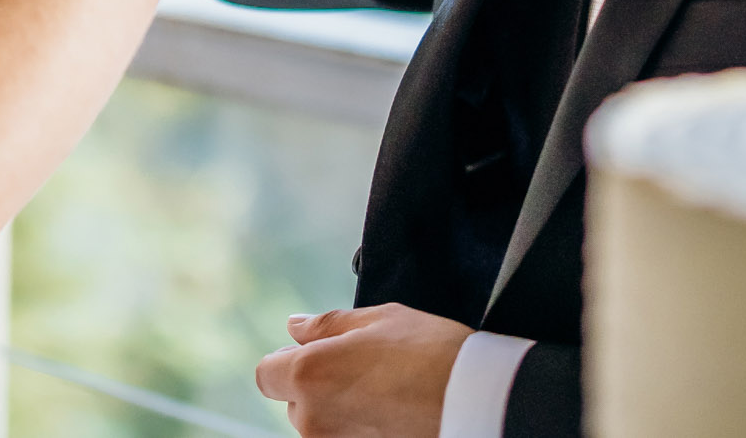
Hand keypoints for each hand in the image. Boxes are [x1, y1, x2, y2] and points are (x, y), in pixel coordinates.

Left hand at [254, 303, 471, 437]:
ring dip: (341, 413)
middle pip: (295, 403)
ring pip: (322, 427)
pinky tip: (394, 415)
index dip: (287, 362)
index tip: (317, 354)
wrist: (479, 403)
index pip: (267, 374)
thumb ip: (327, 324)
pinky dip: (362, 431)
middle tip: (367, 370)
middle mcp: (312, 420)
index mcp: (309, 375)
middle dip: (319, 387)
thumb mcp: (380, 319)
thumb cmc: (431, 354)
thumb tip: (294, 327)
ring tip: (388, 394)